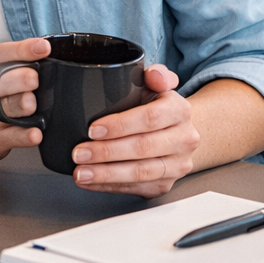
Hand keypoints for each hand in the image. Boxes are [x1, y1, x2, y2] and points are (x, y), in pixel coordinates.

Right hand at [0, 36, 49, 163]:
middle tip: (34, 79)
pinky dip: (25, 135)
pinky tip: (35, 133)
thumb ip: (17, 64)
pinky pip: (11, 137)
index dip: (21, 49)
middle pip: (0, 81)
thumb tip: (45, 51)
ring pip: (6, 108)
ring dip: (23, 104)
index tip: (43, 47)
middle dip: (21, 78)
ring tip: (32, 104)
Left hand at [70, 64, 199, 196]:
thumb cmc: (157, 106)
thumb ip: (155, 75)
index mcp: (179, 110)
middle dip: (107, 152)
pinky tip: (91, 181)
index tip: (93, 129)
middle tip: (79, 152)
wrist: (178, 132)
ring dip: (107, 174)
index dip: (120, 125)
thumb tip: (153, 73)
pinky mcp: (166, 184)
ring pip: (141, 173)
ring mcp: (177, 165)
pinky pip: (137, 189)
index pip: (150, 118)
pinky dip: (110, 186)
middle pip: (143, 147)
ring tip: (81, 172)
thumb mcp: (155, 85)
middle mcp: (184, 139)